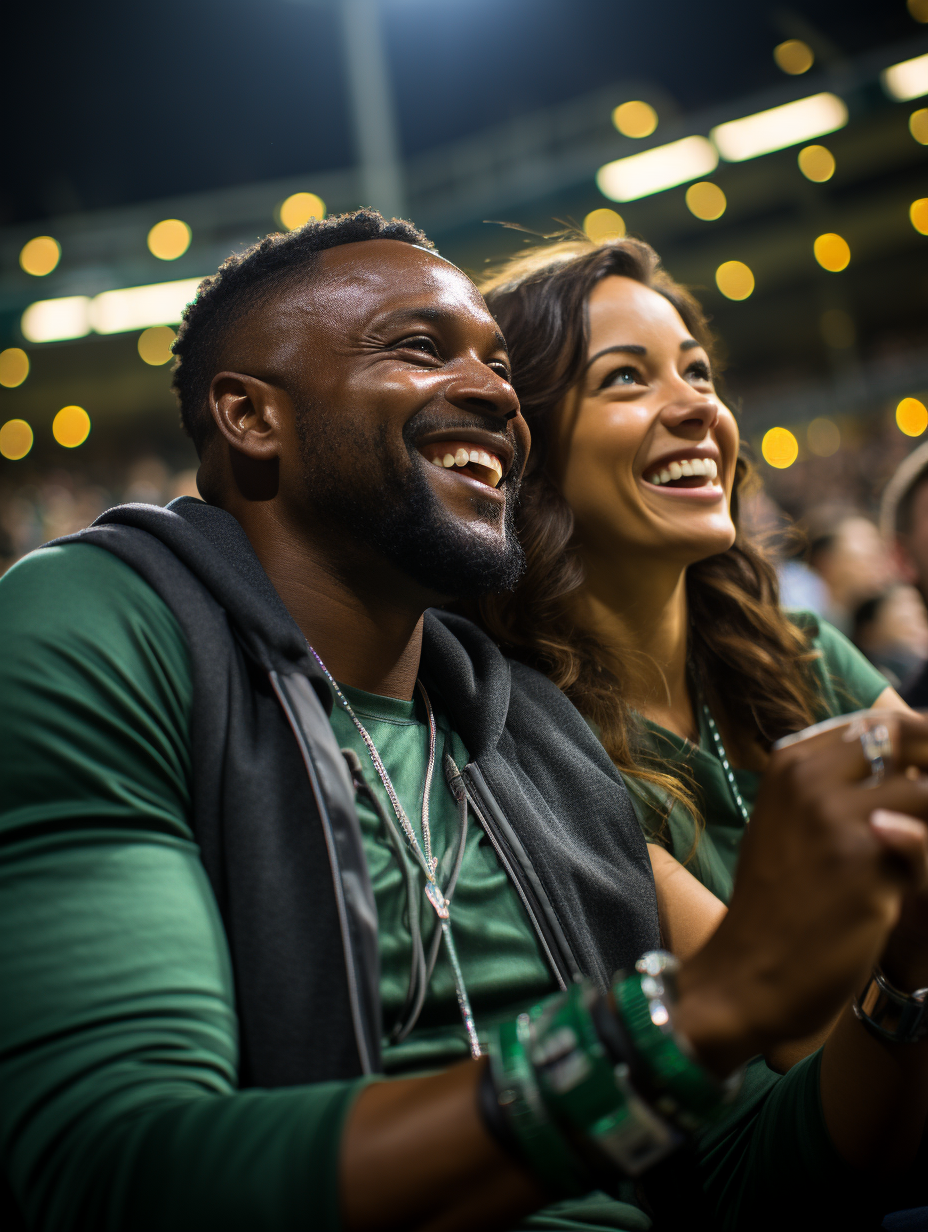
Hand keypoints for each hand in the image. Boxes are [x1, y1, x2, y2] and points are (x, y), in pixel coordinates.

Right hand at [674, 713, 927, 1072]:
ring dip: (927, 824)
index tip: (923, 779)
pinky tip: (906, 889)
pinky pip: (926, 847)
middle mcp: (810, 777)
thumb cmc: (777, 904)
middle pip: (911, 742)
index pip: (881, 725)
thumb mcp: (792, 824)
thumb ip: (839, 787)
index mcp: (790, 762)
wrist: (749, 976)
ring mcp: (836, 817)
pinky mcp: (867, 863)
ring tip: (912, 859)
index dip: (919, 747)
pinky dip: (924, 865)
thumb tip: (910, 763)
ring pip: (927, 794)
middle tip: (921, 824)